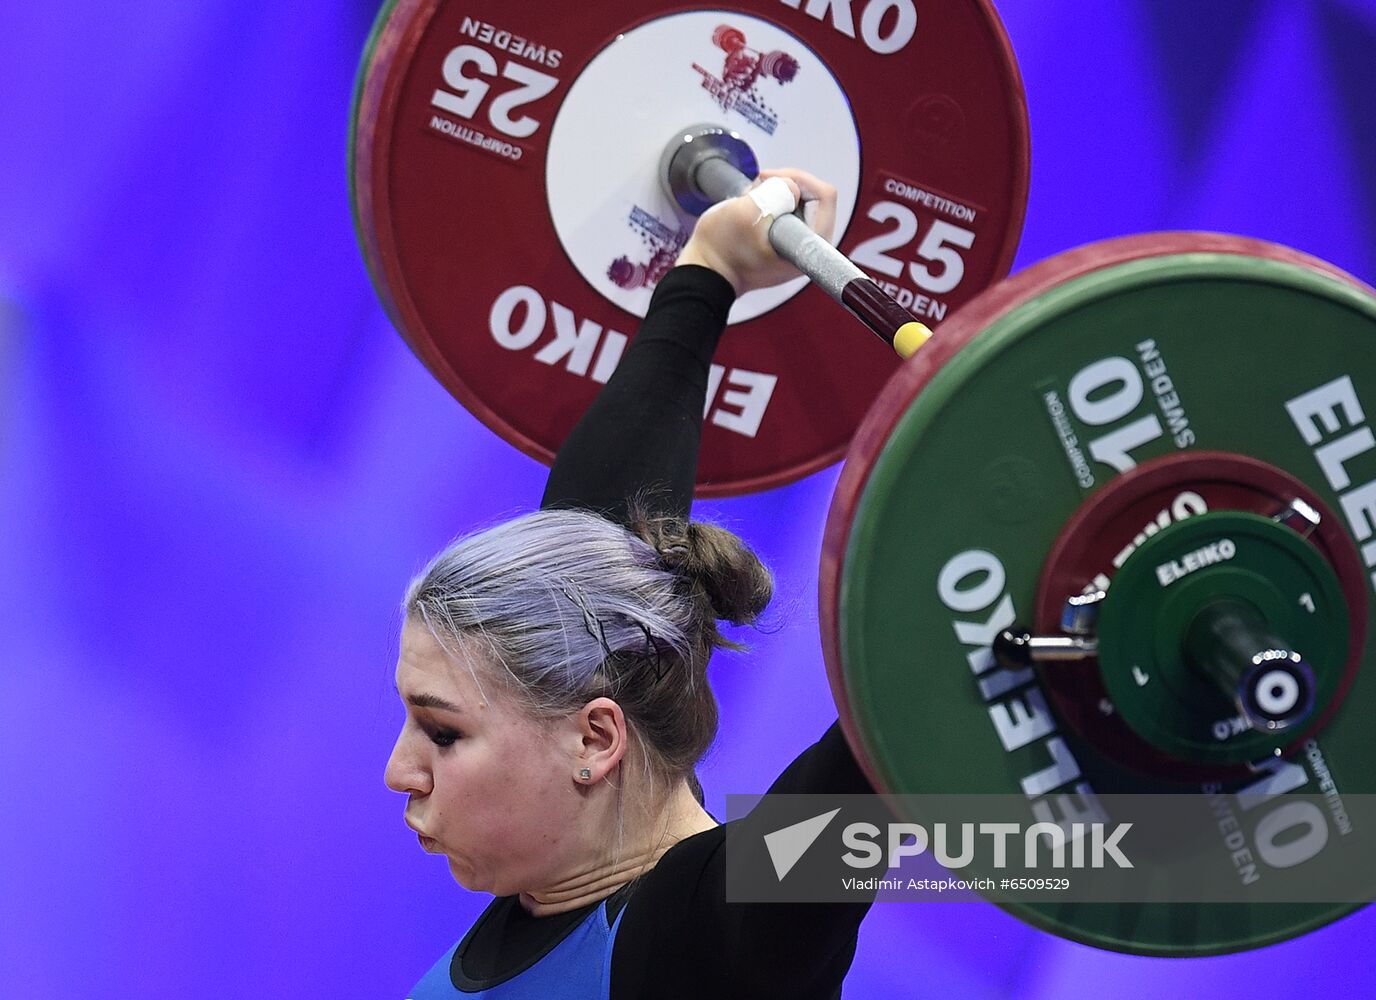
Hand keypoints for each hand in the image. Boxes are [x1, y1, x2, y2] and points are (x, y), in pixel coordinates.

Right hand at [674, 168, 837, 294]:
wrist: (704, 272)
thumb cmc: (721, 251)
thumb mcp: (745, 214)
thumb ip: (775, 194)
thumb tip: (791, 186)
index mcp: (806, 247)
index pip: (824, 196)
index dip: (797, 179)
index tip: (770, 182)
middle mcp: (808, 248)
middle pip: (813, 196)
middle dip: (785, 185)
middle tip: (758, 187)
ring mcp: (796, 245)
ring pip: (799, 201)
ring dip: (774, 193)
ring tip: (750, 201)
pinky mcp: (784, 241)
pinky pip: (787, 210)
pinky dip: (770, 202)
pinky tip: (752, 208)